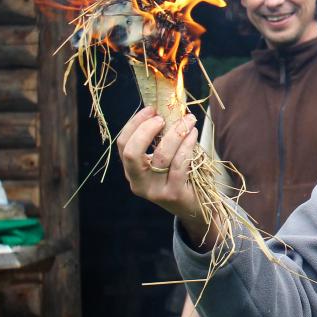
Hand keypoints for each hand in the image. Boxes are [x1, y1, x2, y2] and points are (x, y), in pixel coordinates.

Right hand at [117, 106, 199, 220]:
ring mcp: (154, 191)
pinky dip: (187, 145)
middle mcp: (138, 183)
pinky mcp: (173, 194)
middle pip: (131, 152)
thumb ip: (160, 139)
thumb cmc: (180, 176)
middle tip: (163, 118)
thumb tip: (165, 108)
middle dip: (146, 130)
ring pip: (161, 156)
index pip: (123, 144)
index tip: (151, 109)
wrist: (193, 208)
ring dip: (176, 133)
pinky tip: (193, 134)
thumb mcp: (164, 160)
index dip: (135, 123)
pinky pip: (179, 164)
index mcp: (132, 171)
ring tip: (188, 120)